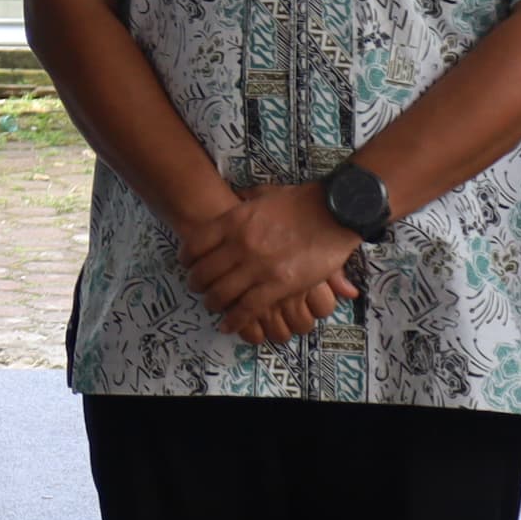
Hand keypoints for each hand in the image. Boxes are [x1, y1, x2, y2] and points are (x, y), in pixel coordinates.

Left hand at [189, 182, 363, 343]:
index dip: (186, 260)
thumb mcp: (266, 194)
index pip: (194, 246)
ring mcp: (258, 266)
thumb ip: (248, 199)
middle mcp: (240, 244)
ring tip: (213, 306)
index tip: (188, 266)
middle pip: (203, 273)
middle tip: (199, 289)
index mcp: (233, 221)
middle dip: (196, 285)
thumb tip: (237, 195)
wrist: (334, 212)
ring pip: (221, 294)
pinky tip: (228, 326)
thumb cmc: (302, 201)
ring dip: (213, 304)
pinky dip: (234, 320)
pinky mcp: (278, 285)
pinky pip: (247, 309)